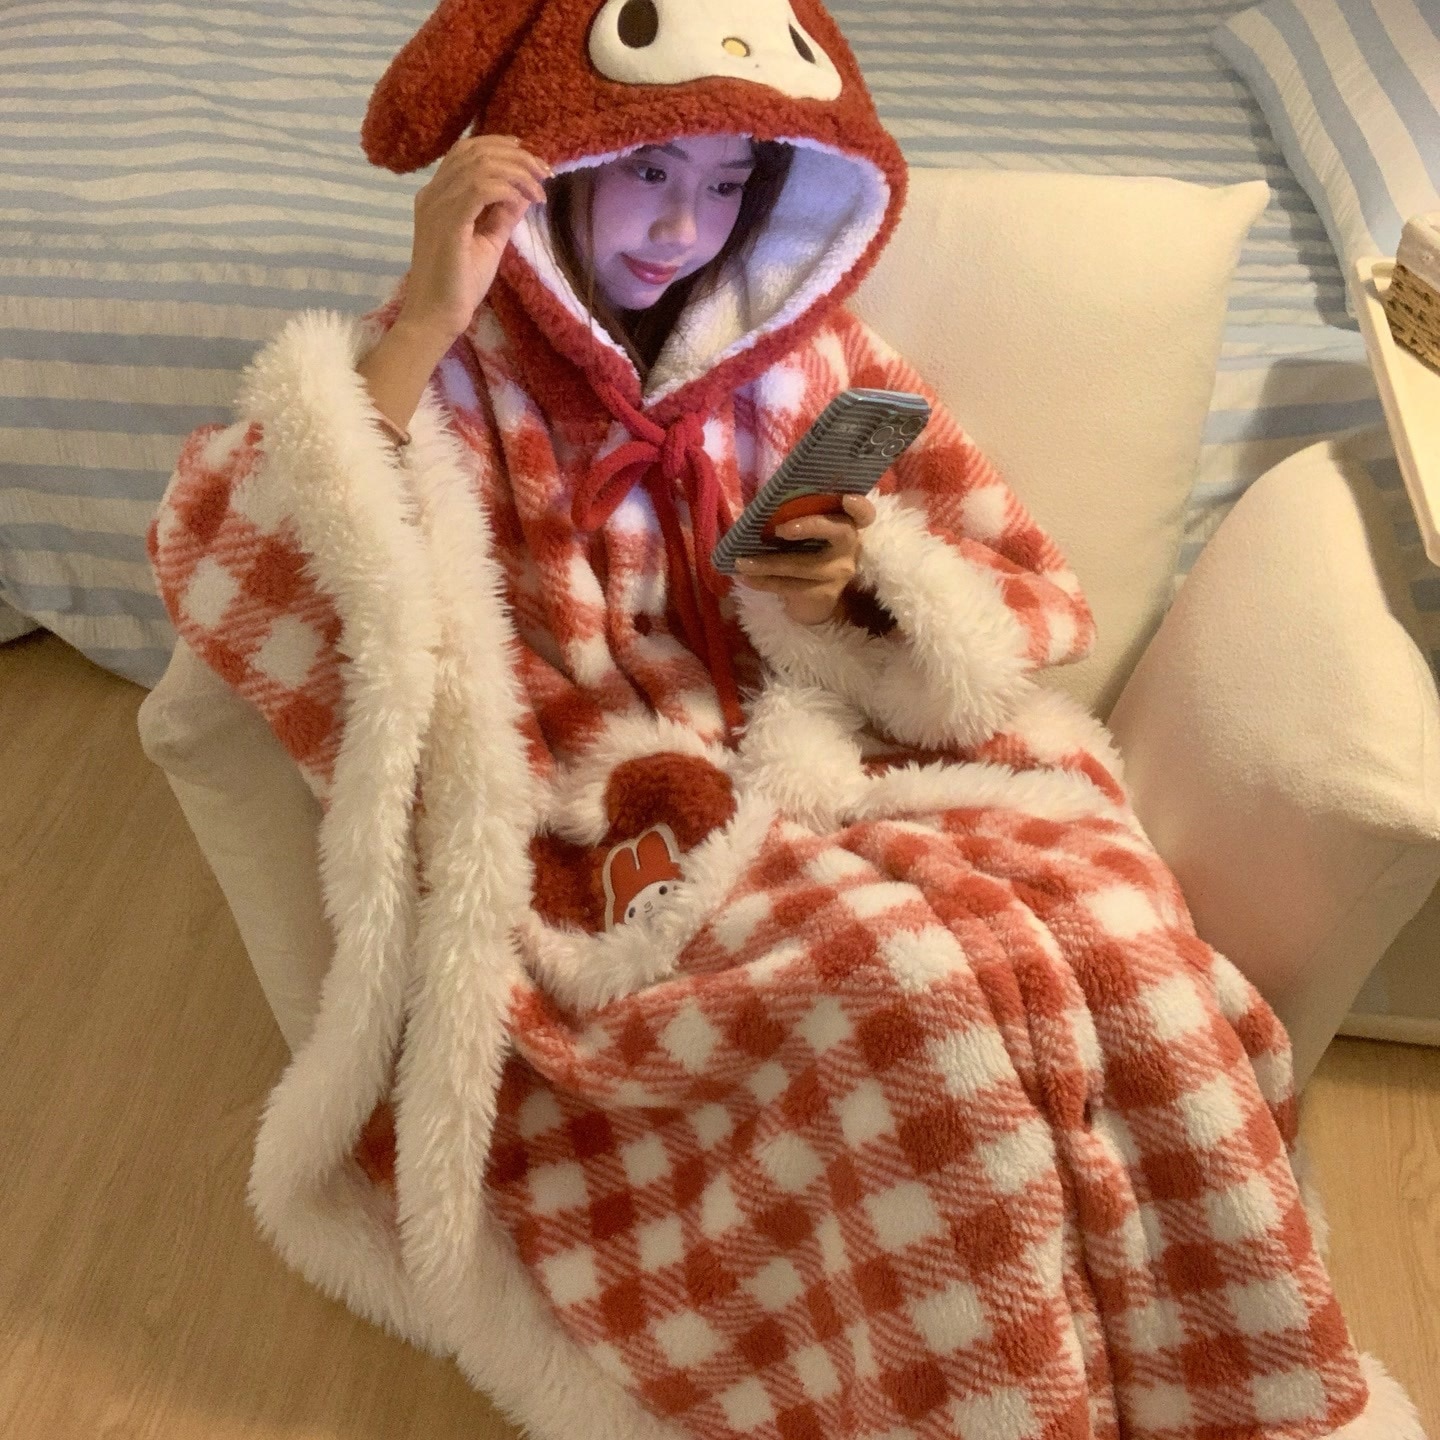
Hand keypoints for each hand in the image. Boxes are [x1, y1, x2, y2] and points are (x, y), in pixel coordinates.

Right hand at [397, 135, 550, 345]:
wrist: (437, 316)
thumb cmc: (459, 284)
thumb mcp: (489, 242)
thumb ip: (503, 215)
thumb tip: (525, 192)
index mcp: (438, 195)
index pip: (465, 152)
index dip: (499, 145)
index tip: (531, 158)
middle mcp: (433, 194)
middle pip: (474, 151)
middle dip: (516, 156)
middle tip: (544, 173)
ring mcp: (437, 207)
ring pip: (480, 165)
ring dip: (517, 172)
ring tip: (539, 189)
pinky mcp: (448, 224)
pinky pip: (480, 189)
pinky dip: (507, 189)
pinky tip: (523, 200)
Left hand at [733, 494, 875, 625]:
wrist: (812, 602)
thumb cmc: (804, 555)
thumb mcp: (804, 536)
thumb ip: (794, 516)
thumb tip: (761, 504)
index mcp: (844, 524)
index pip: (863, 513)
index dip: (859, 505)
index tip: (847, 498)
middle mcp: (848, 547)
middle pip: (839, 531)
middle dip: (810, 526)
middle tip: (779, 529)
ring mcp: (838, 573)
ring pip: (802, 565)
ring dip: (767, 563)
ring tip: (741, 562)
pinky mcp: (823, 594)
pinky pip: (789, 586)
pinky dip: (763, 581)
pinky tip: (745, 577)